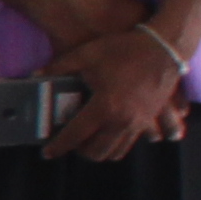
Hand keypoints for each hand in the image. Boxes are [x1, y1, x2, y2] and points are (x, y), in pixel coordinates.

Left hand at [39, 19, 188, 162]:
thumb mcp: (86, 54)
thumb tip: (36, 76)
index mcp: (104, 107)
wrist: (164, 47)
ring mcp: (139, 122)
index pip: (75, 135)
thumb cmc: (124, 49)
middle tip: (71, 142)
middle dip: (80, 152)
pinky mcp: (151, 119)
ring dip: (101, 150)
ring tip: (90, 140)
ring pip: (117, 151)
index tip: (47, 153)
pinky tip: (112, 134)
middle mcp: (122, 121)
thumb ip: (59, 67)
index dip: (58, 146)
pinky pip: (134, 141)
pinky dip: (120, 143)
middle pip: (97, 152)